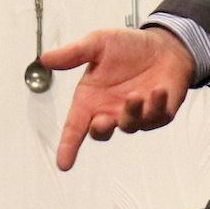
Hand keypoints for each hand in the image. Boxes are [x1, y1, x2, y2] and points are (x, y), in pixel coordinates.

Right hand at [48, 27, 196, 169]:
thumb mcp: (97, 44)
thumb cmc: (128, 46)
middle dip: (101, 129)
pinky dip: (156, 106)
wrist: (164, 44)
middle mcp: (110, 110)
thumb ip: (73, 54)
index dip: (68, 146)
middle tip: (102, 120)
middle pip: (101, 132)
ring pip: (129, 126)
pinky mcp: (158, 114)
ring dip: (131, 113)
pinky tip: (158, 90)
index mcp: (91, 99)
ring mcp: (134, 115)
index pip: (74, 127)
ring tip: (136, 94)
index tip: (63, 164)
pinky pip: (155, 118)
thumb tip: (45, 59)